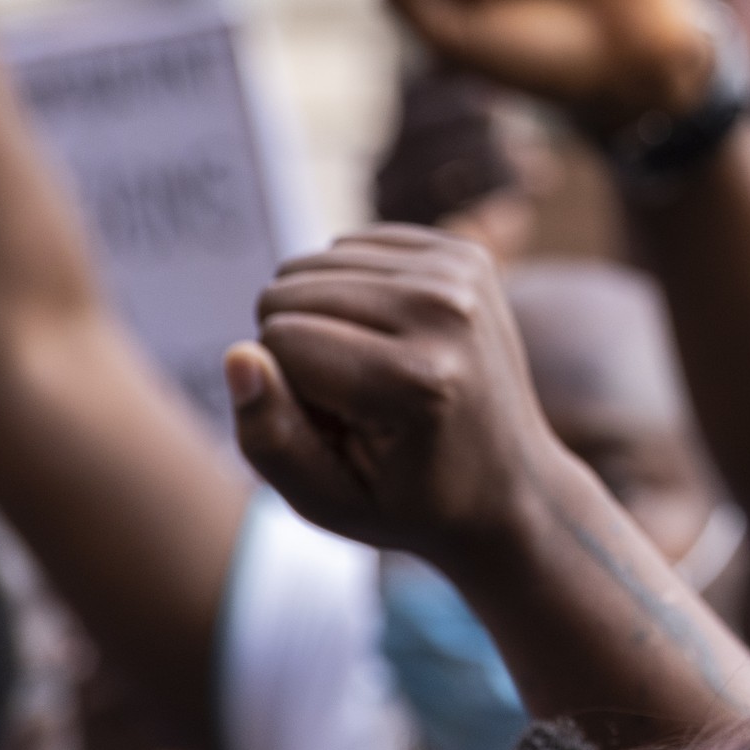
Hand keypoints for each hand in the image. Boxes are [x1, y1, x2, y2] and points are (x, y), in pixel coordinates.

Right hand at [228, 227, 575, 570]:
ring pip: (313, 265)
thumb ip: (268, 436)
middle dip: (298, 350)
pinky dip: (351, 291)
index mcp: (417, 379)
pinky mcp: (466, 253)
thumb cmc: (408, 503)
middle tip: (360, 405)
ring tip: (378, 376)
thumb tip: (238, 354)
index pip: (275, 342)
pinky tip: (390, 339)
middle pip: (289, 291)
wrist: (510, 487)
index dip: (286, 392)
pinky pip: (350, 246)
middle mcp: (447, 311)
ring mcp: (463, 274)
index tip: (341, 431)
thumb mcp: (327, 502)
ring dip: (323, 318)